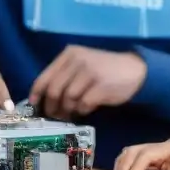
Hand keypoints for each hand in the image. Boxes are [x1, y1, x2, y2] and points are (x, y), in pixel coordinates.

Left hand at [29, 46, 146, 119]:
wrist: (134, 71)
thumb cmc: (104, 70)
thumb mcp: (82, 65)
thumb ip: (64, 75)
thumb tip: (43, 99)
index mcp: (69, 54)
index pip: (45, 76)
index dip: (37, 94)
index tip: (35, 106)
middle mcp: (78, 60)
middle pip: (54, 90)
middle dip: (51, 107)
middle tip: (55, 116)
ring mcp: (90, 73)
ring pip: (67, 99)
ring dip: (67, 111)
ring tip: (70, 114)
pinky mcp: (101, 86)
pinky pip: (83, 105)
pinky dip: (82, 111)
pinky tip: (86, 109)